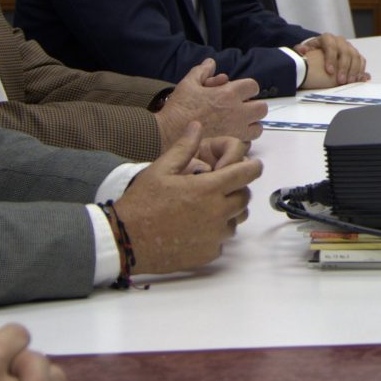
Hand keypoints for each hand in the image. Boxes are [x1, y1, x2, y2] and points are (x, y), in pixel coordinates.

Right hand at [111, 122, 261, 273]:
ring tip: (204, 208)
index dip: (253, 166)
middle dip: (237, 189)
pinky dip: (214, 234)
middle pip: (245, 197)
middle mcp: (218, 212)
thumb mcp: (161, 169)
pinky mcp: (208, 253)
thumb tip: (196, 127)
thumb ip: (184, 148)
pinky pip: (222, 241)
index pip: (247, 173)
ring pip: (235, 220)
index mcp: (209, 188)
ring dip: (227, 213)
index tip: (251, 165)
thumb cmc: (142, 203)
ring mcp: (214, 235)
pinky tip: (195, 229)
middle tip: (219, 187)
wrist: (127, 240)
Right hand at [158, 58, 266, 145]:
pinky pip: (247, 142)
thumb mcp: (189, 83)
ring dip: (251, 124)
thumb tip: (210, 63)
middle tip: (242, 108)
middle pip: (262, 108)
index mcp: (228, 94)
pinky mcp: (229, 145)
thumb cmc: (179, 108)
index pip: (253, 86)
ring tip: (239, 123)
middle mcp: (236, 112)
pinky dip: (243, 139)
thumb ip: (202, 71)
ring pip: (258, 128)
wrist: (169, 133)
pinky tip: (231, 135)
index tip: (241, 92)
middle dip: (254, 106)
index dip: (248, 88)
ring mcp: (235, 130)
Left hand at [295, 34, 369, 85]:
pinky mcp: (355, 55)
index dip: (331, 58)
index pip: (331, 46)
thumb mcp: (305, 51)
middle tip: (341, 81)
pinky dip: (361, 70)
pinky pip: (361, 61)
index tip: (329, 72)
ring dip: (354, 70)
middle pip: (345, 52)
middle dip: (344, 67)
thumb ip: (301, 50)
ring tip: (349, 82)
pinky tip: (358, 79)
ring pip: (355, 56)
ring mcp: (349, 47)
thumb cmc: (312, 54)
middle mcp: (340, 41)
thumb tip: (302, 50)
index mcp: (327, 38)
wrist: (319, 54)